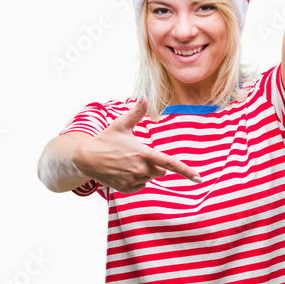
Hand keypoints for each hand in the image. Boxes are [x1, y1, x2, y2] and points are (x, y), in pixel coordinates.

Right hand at [72, 94, 202, 193]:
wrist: (85, 158)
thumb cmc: (106, 140)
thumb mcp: (121, 124)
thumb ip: (136, 111)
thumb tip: (143, 95)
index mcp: (143, 153)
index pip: (169, 163)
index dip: (186, 171)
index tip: (199, 177)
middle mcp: (140, 169)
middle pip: (161, 171)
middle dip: (154, 165)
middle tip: (137, 156)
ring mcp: (133, 180)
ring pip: (149, 178)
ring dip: (144, 172)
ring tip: (126, 163)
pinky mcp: (126, 189)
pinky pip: (140, 186)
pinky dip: (136, 180)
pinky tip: (123, 171)